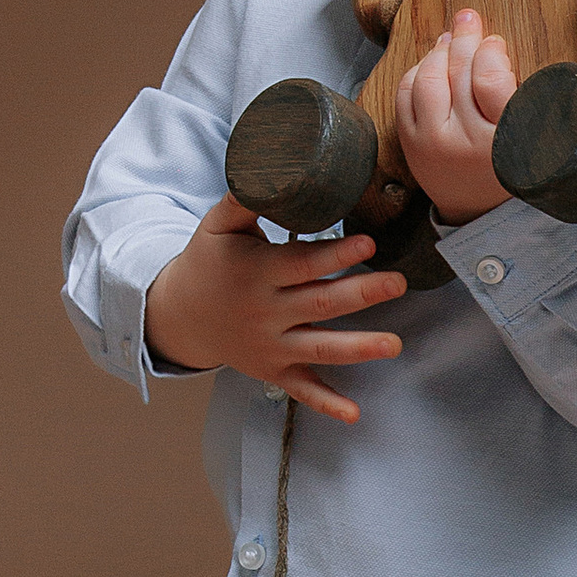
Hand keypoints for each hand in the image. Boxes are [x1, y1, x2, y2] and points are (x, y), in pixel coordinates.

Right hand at [142, 196, 405, 426]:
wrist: (179, 315)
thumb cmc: (208, 260)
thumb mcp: (218, 225)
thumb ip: (247, 197)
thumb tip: (274, 162)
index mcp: (256, 272)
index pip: (302, 263)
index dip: (335, 255)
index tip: (367, 244)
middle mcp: (265, 312)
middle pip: (320, 304)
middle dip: (361, 294)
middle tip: (398, 283)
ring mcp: (270, 345)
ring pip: (319, 348)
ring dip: (358, 348)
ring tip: (394, 344)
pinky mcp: (273, 370)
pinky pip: (302, 389)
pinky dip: (326, 403)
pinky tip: (355, 413)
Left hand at [395, 8, 517, 223]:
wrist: (476, 210)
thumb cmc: (508, 166)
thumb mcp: (529, 136)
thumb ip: (516, 94)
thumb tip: (490, 44)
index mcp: (503, 141)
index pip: (490, 81)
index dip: (491, 52)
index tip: (495, 42)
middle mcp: (463, 142)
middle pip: (457, 74)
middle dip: (464, 39)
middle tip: (469, 21)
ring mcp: (431, 143)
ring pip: (427, 80)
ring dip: (438, 52)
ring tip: (451, 39)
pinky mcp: (410, 143)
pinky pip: (406, 94)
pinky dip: (417, 71)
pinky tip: (431, 62)